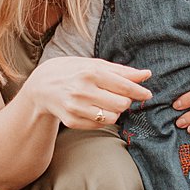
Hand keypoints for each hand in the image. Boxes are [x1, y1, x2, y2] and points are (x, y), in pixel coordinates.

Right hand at [20, 55, 151, 131]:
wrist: (42, 86)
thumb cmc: (73, 71)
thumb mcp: (95, 65)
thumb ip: (121, 71)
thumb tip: (147, 74)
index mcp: (90, 72)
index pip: (124, 86)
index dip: (139, 92)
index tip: (146, 94)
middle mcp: (82, 90)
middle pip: (122, 104)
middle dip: (125, 101)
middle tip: (119, 96)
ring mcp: (76, 107)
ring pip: (112, 117)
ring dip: (115, 111)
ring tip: (106, 103)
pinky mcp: (71, 121)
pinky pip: (99, 125)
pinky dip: (102, 118)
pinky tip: (94, 109)